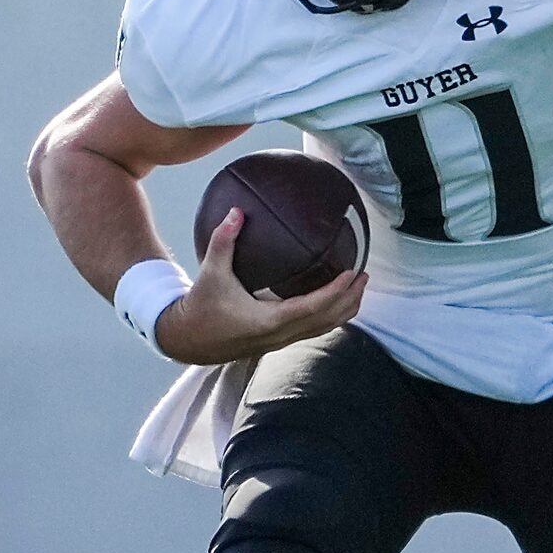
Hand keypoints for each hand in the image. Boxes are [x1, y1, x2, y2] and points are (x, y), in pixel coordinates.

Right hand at [153, 207, 366, 364]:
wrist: (187, 340)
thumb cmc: (200, 307)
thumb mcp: (210, 272)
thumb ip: (223, 241)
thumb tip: (237, 212)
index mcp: (267, 320)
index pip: (312, 308)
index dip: (335, 292)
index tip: (352, 273)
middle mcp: (280, 335)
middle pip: (327, 320)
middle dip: (349, 298)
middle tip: (364, 274)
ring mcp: (281, 341)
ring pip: (324, 328)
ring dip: (345, 308)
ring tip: (359, 286)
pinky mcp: (279, 341)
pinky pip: (314, 330)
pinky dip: (331, 315)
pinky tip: (337, 300)